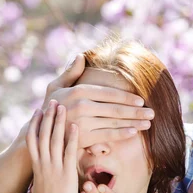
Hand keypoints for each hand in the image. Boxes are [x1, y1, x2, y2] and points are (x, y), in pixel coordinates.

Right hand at [26, 99, 78, 192]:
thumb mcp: (39, 187)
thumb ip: (41, 176)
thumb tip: (41, 171)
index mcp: (36, 166)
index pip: (32, 140)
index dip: (35, 124)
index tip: (37, 111)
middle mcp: (43, 163)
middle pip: (43, 135)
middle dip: (47, 117)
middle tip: (51, 101)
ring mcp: (54, 167)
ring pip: (54, 139)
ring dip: (58, 121)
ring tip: (61, 106)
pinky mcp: (67, 172)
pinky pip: (69, 151)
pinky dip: (72, 137)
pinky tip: (75, 125)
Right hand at [41, 54, 155, 148]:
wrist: (40, 133)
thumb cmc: (50, 107)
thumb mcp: (55, 87)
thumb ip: (71, 72)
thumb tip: (82, 55)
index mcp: (79, 91)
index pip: (109, 93)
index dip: (127, 97)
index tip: (141, 100)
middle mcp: (82, 105)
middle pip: (115, 108)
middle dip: (136, 111)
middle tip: (152, 112)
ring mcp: (83, 122)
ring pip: (114, 122)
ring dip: (134, 122)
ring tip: (148, 123)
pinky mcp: (83, 137)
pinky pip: (107, 135)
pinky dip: (122, 134)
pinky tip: (134, 132)